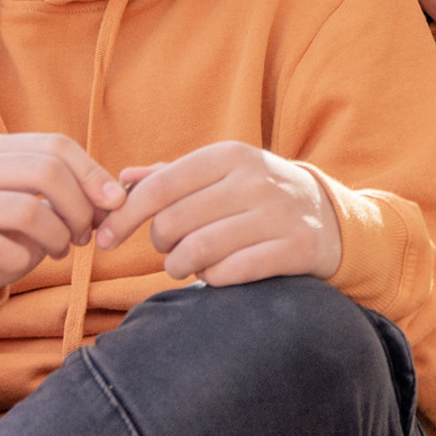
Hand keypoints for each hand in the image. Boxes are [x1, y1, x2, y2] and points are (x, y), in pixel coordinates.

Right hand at [0, 133, 124, 322]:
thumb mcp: (32, 208)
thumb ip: (68, 194)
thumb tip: (117, 196)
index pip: (57, 146)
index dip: (94, 175)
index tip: (116, 204)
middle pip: (46, 171)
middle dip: (80, 207)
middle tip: (86, 234)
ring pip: (27, 210)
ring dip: (58, 236)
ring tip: (60, 250)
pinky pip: (0, 247)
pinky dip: (25, 258)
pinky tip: (24, 262)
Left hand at [96, 141, 342, 284]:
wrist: (330, 217)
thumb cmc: (259, 195)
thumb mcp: (222, 174)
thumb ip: (172, 176)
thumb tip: (122, 178)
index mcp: (230, 155)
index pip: (160, 187)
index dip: (123, 217)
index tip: (104, 239)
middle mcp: (254, 180)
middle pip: (174, 222)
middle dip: (159, 244)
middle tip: (168, 250)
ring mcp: (277, 215)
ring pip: (199, 251)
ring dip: (180, 267)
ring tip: (185, 265)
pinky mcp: (295, 249)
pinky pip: (232, 273)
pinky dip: (212, 280)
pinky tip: (215, 274)